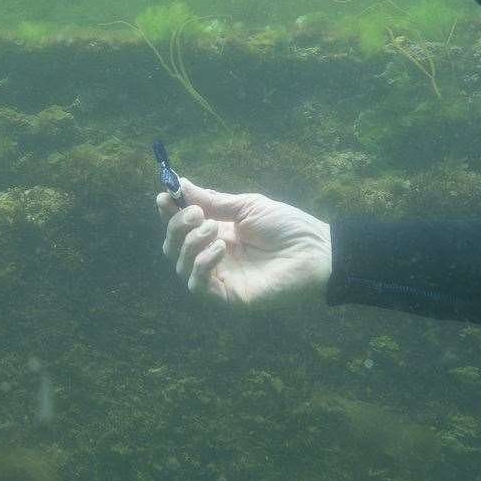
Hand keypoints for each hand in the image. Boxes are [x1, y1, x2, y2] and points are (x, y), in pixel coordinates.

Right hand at [159, 179, 330, 309]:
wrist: (317, 251)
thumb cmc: (288, 227)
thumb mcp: (247, 207)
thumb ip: (213, 201)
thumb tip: (181, 183)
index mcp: (218, 233)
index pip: (182, 226)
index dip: (169, 212)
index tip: (164, 196)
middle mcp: (214, 256)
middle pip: (174, 246)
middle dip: (176, 226)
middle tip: (197, 214)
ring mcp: (220, 277)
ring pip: (181, 265)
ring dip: (191, 243)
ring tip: (215, 229)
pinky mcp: (228, 297)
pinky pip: (198, 286)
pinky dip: (202, 265)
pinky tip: (220, 250)